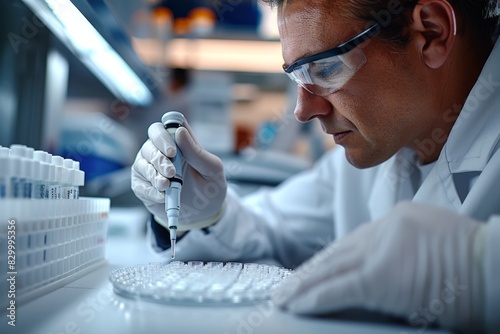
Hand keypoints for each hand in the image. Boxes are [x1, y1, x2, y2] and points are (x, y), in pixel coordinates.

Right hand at [131, 120, 226, 230]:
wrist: (204, 214)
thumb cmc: (209, 187)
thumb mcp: (212, 169)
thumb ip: (196, 151)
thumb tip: (180, 131)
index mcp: (179, 142)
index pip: (165, 126)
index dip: (165, 135)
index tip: (173, 150)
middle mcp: (161, 151)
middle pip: (150, 143)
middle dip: (159, 158)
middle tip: (172, 172)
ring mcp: (150, 168)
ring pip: (141, 162)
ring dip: (154, 174)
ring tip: (168, 185)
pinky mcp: (143, 185)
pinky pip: (139, 183)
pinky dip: (151, 190)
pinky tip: (163, 196)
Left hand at [272, 201, 484, 331]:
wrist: (499, 267)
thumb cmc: (477, 267)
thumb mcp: (434, 249)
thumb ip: (400, 252)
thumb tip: (375, 274)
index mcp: (398, 220)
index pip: (353, 241)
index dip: (330, 260)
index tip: (312, 272)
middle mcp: (386, 227)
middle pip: (338, 252)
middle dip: (311, 271)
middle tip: (289, 286)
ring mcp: (382, 248)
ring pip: (332, 267)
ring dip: (305, 285)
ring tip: (286, 298)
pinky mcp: (381, 274)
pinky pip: (339, 287)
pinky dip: (316, 297)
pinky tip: (299, 305)